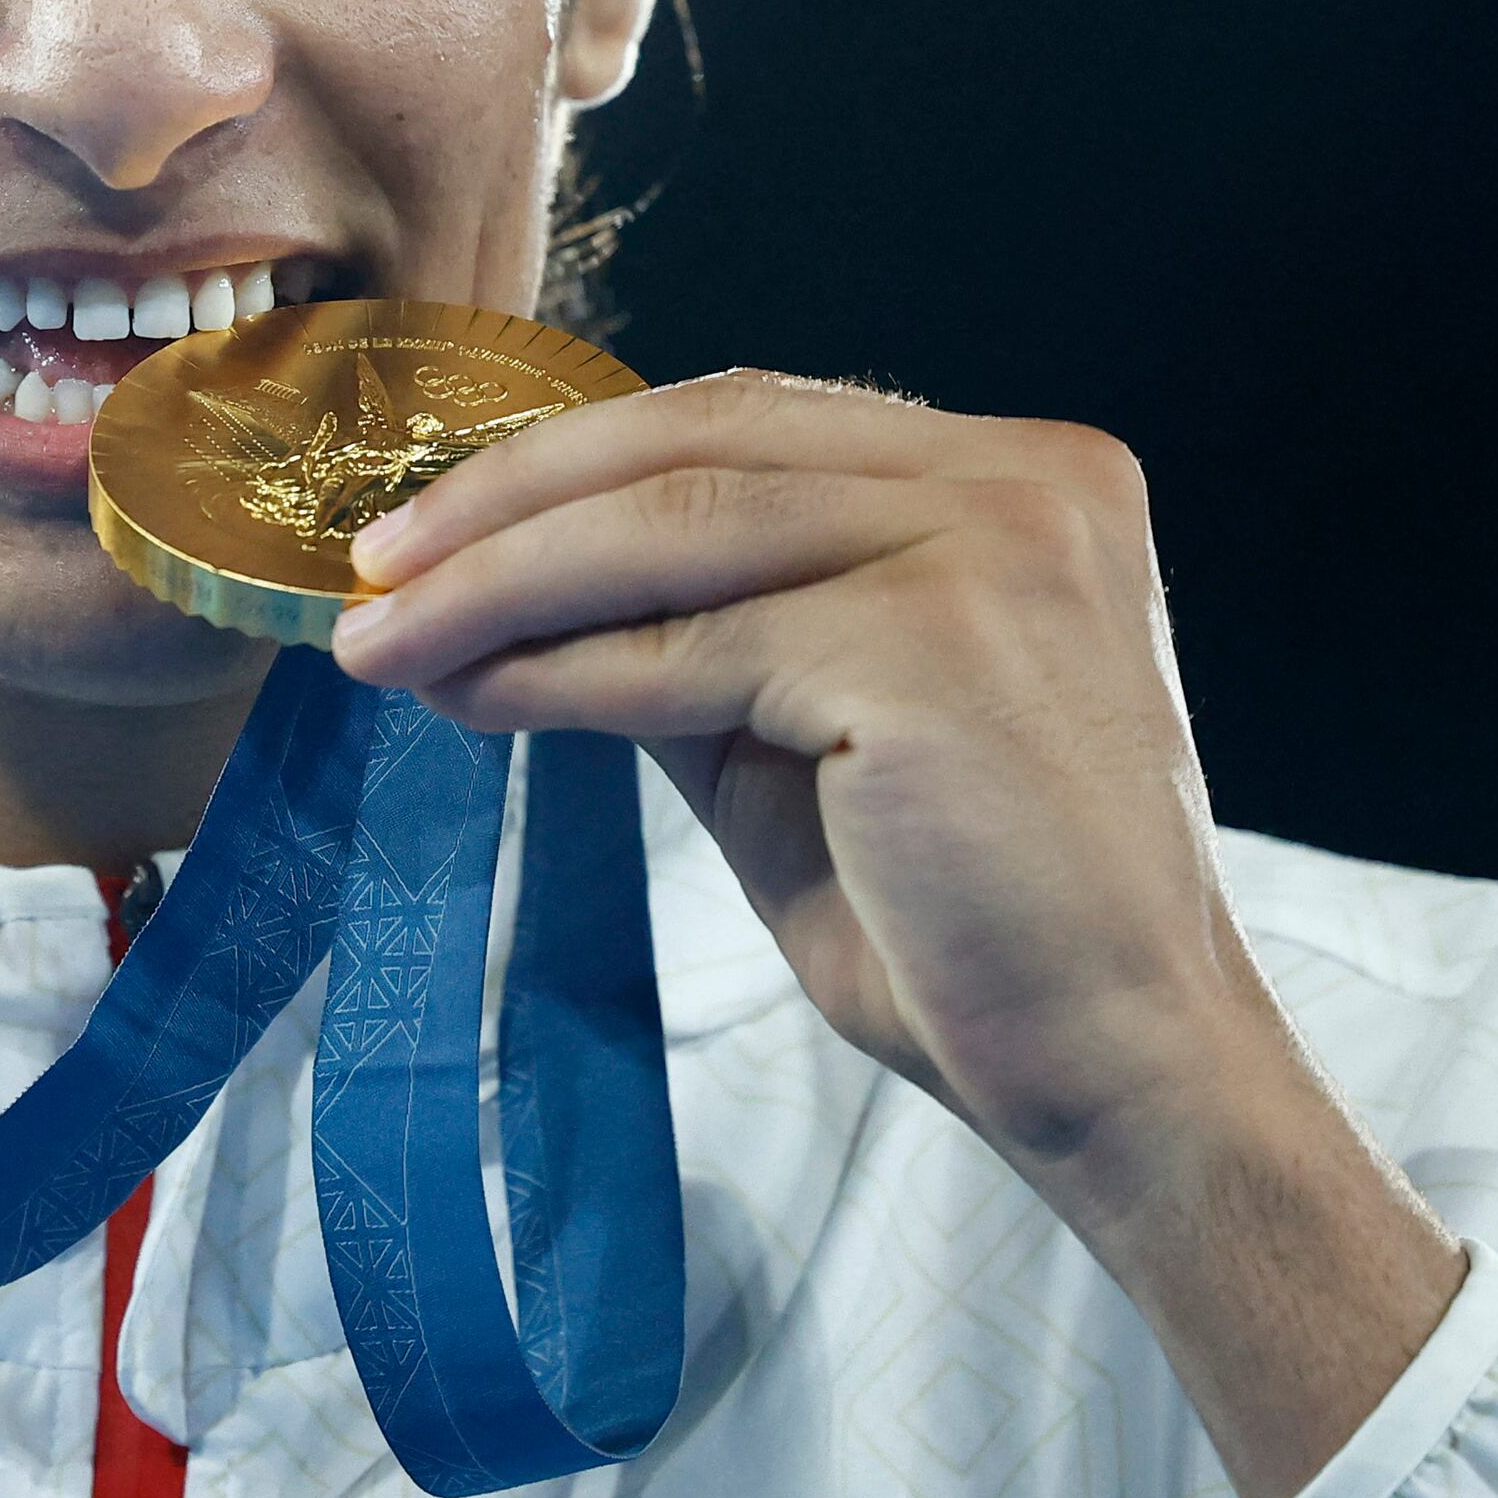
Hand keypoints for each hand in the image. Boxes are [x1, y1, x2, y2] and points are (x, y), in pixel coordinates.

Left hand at [331, 372, 1462, 1497]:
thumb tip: (518, 587)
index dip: (582, 456)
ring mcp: (992, 549)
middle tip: (370, 560)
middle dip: (511, 495)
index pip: (758, 417)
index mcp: (1026, 477)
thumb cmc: (976, 932)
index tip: (442, 518)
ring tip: (379, 637)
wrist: (1126, 1080)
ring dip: (499, 581)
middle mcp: (1026, 479)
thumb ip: (710, 636)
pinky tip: (470, 698)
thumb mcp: (820, 737)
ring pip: (676, 526)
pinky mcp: (931, 649)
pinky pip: (690, 646)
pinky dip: (557, 668)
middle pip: (705, 437)